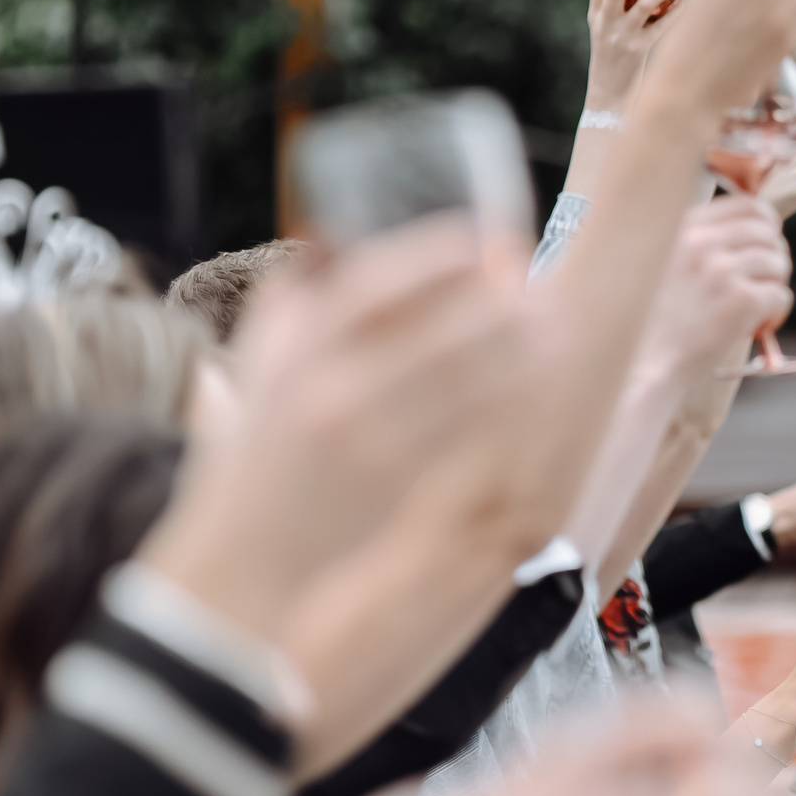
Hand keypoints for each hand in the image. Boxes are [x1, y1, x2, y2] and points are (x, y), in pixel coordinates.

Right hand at [144, 217, 532, 636]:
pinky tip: (537, 381)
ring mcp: (366, 437)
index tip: (482, 236)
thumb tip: (331, 235)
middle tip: (532, 277)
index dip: (437, 253)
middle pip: (434, 326)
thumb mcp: (257, 370)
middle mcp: (328, 387)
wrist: (243, 561)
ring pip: (464, 377)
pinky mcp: (397, 481)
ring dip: (516, 347)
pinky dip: (506, 400)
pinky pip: (468, 429)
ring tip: (553, 322)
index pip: (374, 280)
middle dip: (494, 298)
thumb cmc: (255, 457)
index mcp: (292, 351)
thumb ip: (293, 304)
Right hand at [586, 0, 690, 112]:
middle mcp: (606, 24)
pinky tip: (689, 0)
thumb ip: (623, 5)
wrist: (608, 95)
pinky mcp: (640, 52)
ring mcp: (623, 39)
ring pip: (642, 8)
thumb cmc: (614, 55)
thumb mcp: (607, 28)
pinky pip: (661, 28)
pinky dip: (676, 12)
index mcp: (596, 14)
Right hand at [639, 197, 794, 383]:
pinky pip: (780, 295)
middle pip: (768, 232)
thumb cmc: (646, 322)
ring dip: (773, 286)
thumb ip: (690, 241)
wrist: (639, 366)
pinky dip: (775, 313)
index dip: (765, 225)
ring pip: (778, 263)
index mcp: (683, 227)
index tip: (762, 246)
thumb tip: (741, 233)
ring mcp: (723, 270)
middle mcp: (703, 242)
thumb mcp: (655, 262)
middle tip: (761, 283)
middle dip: (773, 257)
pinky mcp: (741, 301)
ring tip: (753, 309)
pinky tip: (754, 327)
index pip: (748, 205)